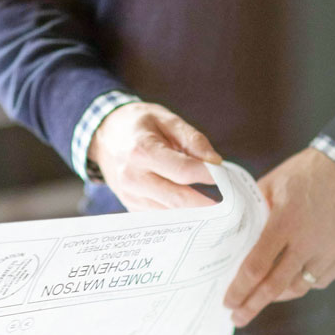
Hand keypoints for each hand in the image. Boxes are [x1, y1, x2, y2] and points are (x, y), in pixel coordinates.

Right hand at [88, 101, 222, 210]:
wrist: (103, 135)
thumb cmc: (139, 124)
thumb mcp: (166, 119)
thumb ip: (193, 139)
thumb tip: (215, 162)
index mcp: (141, 151)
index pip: (183, 171)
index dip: (208, 176)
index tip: (226, 177)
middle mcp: (132, 177)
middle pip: (178, 199)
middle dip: (207, 204)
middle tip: (231, 205)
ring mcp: (130, 195)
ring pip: (171, 212)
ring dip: (195, 212)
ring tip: (217, 208)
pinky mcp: (131, 206)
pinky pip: (161, 216)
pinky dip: (180, 214)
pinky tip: (195, 210)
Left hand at [223, 147, 334, 325]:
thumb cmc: (306, 174)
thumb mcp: (273, 184)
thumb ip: (253, 211)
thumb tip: (230, 234)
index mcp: (286, 222)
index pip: (256, 266)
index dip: (239, 289)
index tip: (227, 302)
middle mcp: (309, 242)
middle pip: (275, 286)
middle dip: (252, 306)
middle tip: (237, 318)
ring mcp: (331, 252)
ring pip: (299, 288)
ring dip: (277, 296)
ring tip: (260, 298)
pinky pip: (320, 281)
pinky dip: (302, 282)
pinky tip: (290, 279)